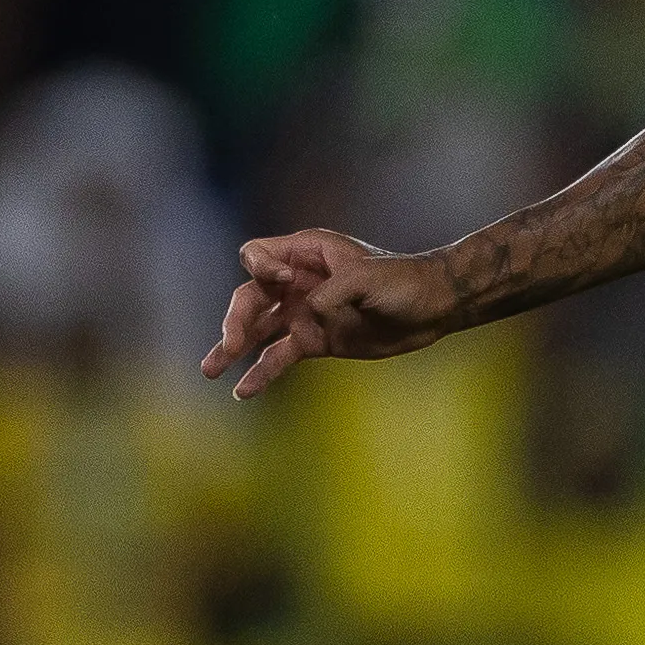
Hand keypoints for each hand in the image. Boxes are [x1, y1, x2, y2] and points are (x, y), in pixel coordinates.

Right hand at [199, 229, 455, 397]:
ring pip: (258, 328)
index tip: (283, 280)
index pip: (258, 255)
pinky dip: (262, 371)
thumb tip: (308, 317)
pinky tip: (244, 390)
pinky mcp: (316, 340)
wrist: (433, 307)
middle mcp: (298, 281)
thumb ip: (332, 294)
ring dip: (234, 347)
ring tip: (211, 370)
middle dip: (236, 318)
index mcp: (307, 253)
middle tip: (229, 344)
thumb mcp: (366, 278)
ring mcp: (305, 312)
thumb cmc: (403, 281)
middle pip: (250, 296)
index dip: (261, 268)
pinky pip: (281, 355)